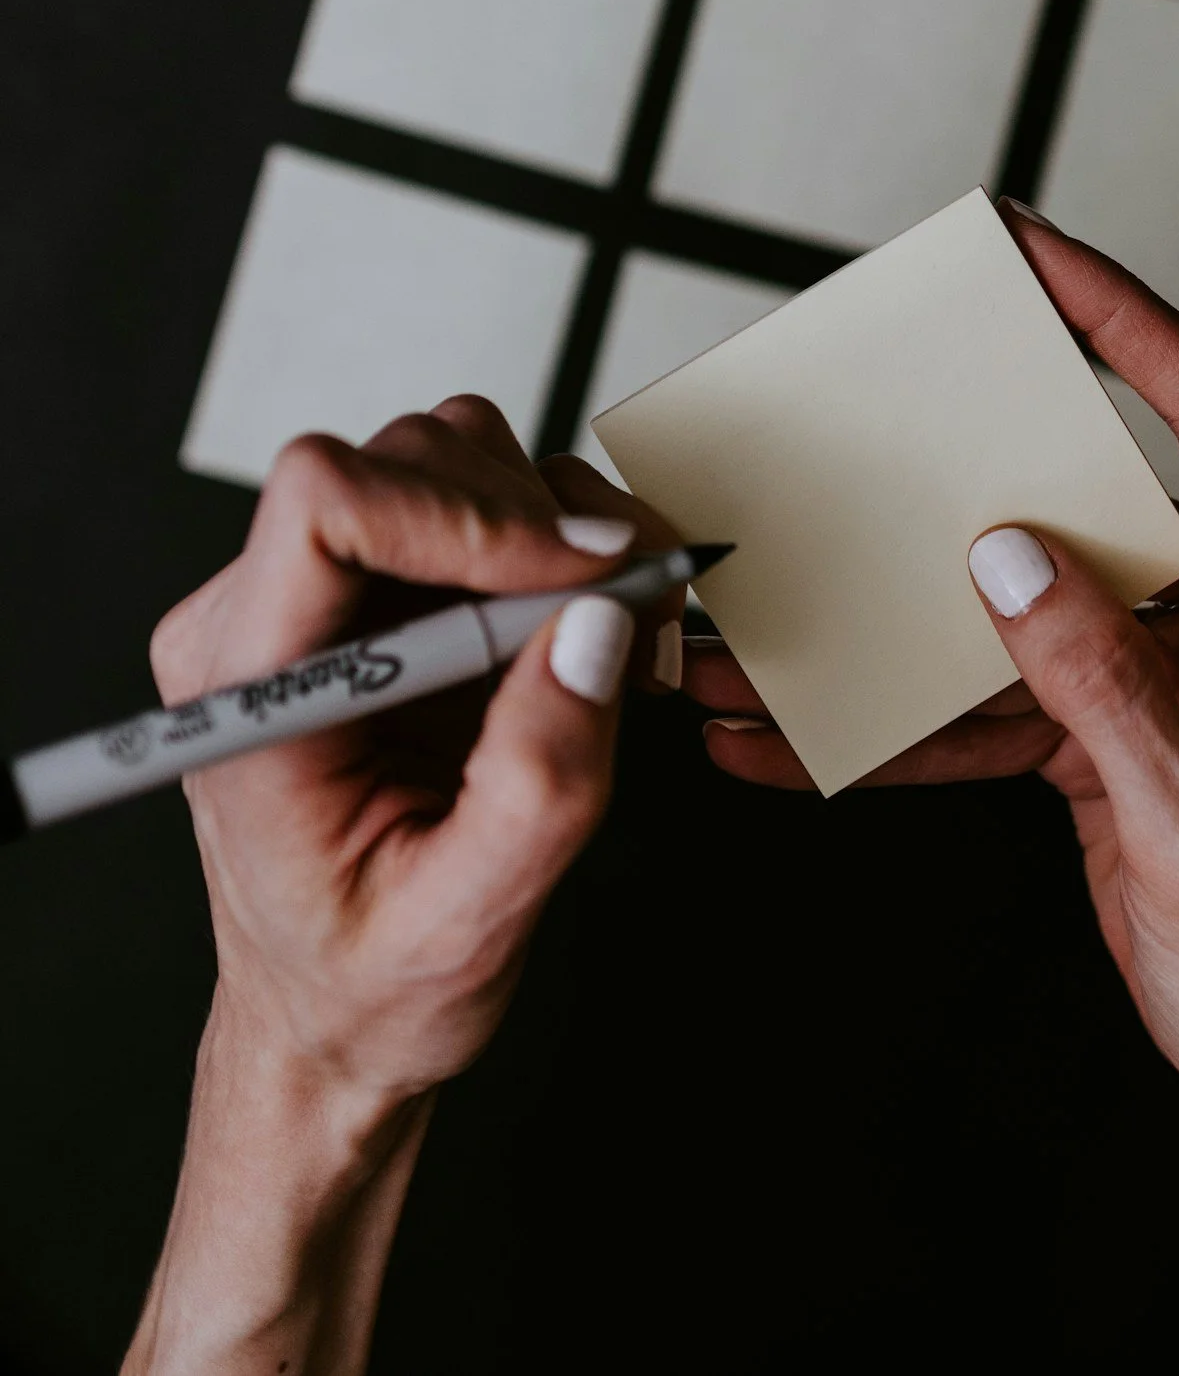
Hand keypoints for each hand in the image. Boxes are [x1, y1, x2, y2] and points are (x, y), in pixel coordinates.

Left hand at [126, 398, 681, 1375]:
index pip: (323, 504)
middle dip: (540, 526)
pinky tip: (595, 632)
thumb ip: (538, 785)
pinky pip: (485, 500)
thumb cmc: (369, 987)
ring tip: (620, 635)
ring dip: (561, 529)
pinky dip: (565, 545)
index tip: (578, 573)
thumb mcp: (467, 924)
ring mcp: (324, 593)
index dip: (462, 512)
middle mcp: (264, 616)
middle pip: (407, 461)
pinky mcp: (385, 588)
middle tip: (634, 616)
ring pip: (454, 458)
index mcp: (249, 692)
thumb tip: (598, 624)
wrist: (334, 1017)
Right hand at [686, 205, 1178, 1373]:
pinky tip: (803, 736)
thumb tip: (1012, 561)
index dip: (1128, 321)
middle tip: (880, 387)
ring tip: (776, 615)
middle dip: (971, 447)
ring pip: (1015, 601)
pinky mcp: (1111, 732)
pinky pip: (992, 698)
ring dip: (896, 614)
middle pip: (1091, 488)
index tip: (1039, 254)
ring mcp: (1165, 674)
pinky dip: (902, 716)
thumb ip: (1110, 690)